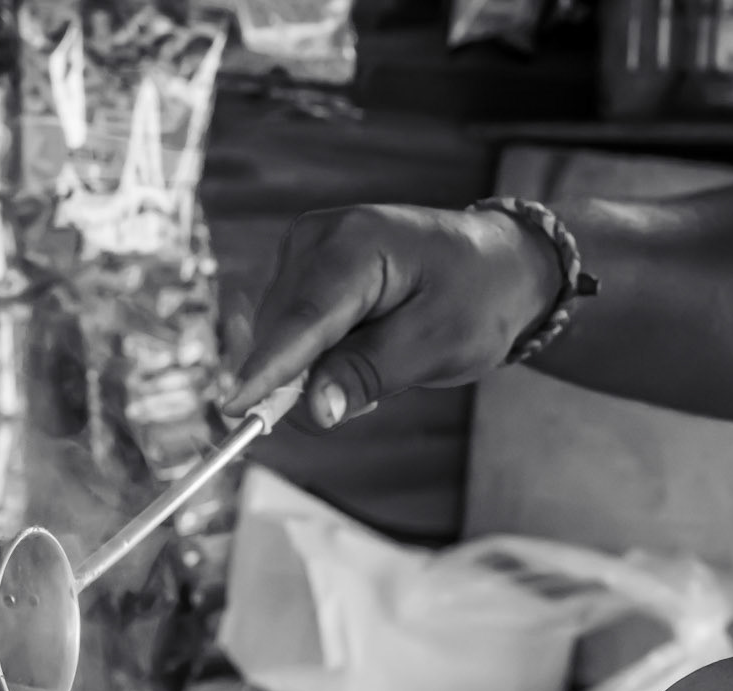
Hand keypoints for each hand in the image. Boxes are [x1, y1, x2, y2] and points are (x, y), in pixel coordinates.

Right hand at [226, 204, 561, 429]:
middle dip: (309, 381)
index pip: (300, 321)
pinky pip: (290, 336)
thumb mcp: (436, 345)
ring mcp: (305, 253)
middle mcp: (316, 238)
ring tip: (380, 361)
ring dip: (317, 372)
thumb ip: (369, 374)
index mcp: (354, 244)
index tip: (234, 410)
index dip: (266, 371)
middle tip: (375, 391)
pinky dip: (318, 359)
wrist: (498, 266)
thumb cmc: (477, 298)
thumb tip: (313, 410)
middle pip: (281, 336)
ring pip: (280, 341)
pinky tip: (362, 350)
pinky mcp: (303, 274)